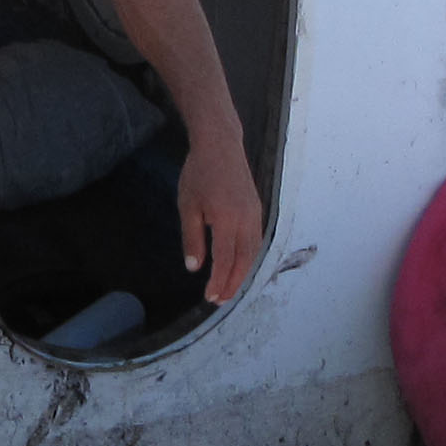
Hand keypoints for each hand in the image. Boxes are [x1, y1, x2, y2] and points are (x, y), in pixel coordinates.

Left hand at [179, 132, 264, 304]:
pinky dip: (248, 258)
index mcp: (226, 219)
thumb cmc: (199, 173)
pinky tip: (239, 265)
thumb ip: (192, 239)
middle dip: (232, 283)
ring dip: (242, 274)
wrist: (221, 145)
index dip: (219, 281)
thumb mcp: (188, 206)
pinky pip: (256, 241)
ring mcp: (255, 214)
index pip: (225, 259)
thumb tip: (194, 268)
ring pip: (253, 252)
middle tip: (220, 300)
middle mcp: (246, 219)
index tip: (210, 297)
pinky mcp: (257, 210)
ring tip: (229, 288)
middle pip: (243, 261)